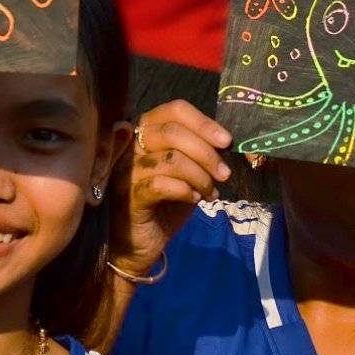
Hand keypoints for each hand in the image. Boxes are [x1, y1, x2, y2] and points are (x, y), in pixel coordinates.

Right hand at [116, 101, 231, 277]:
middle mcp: (130, 146)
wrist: (140, 245)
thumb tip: (228, 142)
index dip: (203, 122)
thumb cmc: (165, 205)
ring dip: (200, 176)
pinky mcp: (128, 196)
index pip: (173, 110)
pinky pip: (161, 185)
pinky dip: (185, 191)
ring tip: (210, 192)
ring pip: (170, 159)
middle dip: (206, 152)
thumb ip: (200, 154)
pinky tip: (194, 200)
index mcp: (145, 133)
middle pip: (172, 131)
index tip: (226, 141)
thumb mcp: (187, 174)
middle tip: (224, 173)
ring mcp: (126, 170)